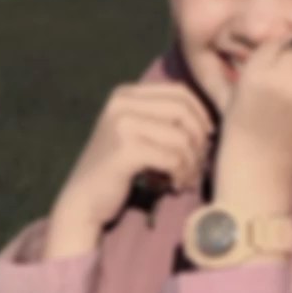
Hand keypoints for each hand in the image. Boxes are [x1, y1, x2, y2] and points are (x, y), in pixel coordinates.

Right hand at [52, 82, 215, 231]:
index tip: (206, 138)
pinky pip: (172, 157)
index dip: (201, 114)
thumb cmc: (117, 169)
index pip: (179, 91)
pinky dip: (181, 174)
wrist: (83, 201)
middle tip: (198, 163)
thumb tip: (209, 121)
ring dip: (191, 162)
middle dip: (199, 139)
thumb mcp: (138, 132)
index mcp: (126, 93)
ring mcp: (122, 124)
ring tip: (186, 178)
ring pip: (181, 137)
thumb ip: (162, 118)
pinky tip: (175, 186)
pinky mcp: (125, 150)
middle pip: (183, 110)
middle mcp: (122, 102)